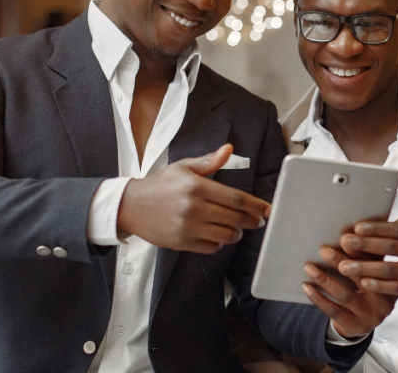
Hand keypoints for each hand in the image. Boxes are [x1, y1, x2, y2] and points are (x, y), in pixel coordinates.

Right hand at [117, 144, 270, 253]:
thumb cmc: (160, 185)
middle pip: (234, 218)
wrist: (131, 206)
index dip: (255, 205)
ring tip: (237, 228)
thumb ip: (209, 161)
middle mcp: (193, 207)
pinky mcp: (181, 242)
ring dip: (236, 233)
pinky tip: (218, 235)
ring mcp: (187, 227)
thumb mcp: (183, 167)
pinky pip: (211, 247)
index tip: (266, 210)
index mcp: (196, 186)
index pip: (235, 198)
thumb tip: (229, 149)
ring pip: (226, 235)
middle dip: (251, 221)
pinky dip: (219, 243)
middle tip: (257, 221)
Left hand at [302, 246, 396, 338]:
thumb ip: (368, 254)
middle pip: (361, 277)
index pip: (377, 261)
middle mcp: (385, 299)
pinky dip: (318, 298)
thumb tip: (349, 230)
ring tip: (309, 267)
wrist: (363, 321)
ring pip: (345, 295)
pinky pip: (334, 311)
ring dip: (325, 280)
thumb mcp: (373, 271)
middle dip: (340, 261)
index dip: (361, 249)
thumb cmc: (366, 287)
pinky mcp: (356, 326)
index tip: (345, 237)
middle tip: (323, 250)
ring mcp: (371, 315)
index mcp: (392, 279)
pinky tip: (307, 286)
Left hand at [337, 217, 397, 298]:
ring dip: (364, 268)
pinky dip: (379, 285)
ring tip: (344, 266)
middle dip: (364, 245)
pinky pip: (396, 288)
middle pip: (390, 247)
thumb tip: (383, 221)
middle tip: (344, 243)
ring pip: (390, 270)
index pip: (397, 229)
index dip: (376, 228)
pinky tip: (363, 282)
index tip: (356, 228)